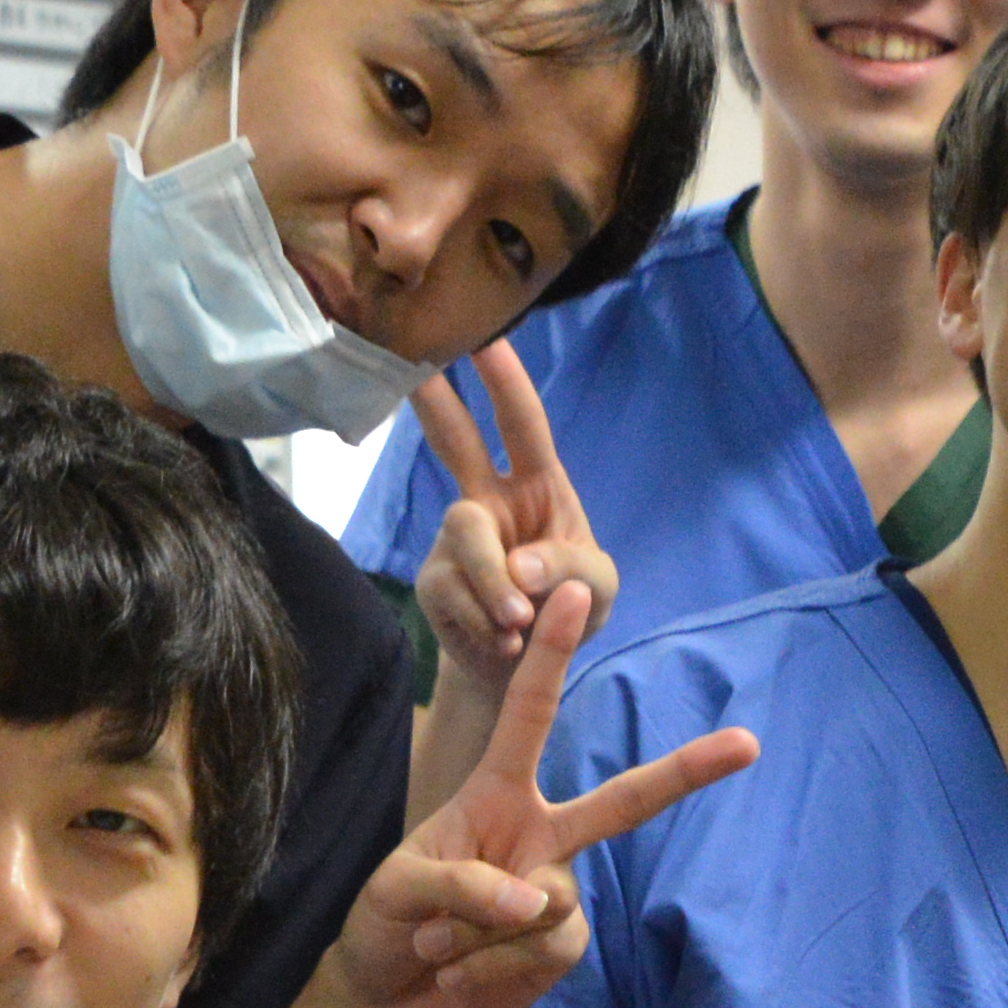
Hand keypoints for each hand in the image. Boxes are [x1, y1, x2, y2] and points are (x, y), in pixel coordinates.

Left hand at [332, 577, 753, 1007]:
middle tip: (748, 742)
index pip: (530, 714)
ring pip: (544, 901)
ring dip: (474, 933)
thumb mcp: (399, 887)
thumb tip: (536, 903)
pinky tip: (456, 977)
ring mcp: (556, 891)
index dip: (551, 653)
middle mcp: (538, 834)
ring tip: (436, 946)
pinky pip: (542, 948)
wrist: (387, 1001)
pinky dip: (487, 969)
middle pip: (623, 800)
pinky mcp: (564, 946)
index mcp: (496, 793)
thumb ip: (462, 882)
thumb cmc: (387, 923)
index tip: (574, 591)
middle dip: (686, 770)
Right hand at [402, 349, 622, 808]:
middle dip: (435, 401)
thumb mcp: (596, 588)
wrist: (526, 669)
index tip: (486, 338)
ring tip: (519, 622)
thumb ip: (571, 571)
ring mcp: (457, 539)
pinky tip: (504, 641)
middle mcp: (489, 500)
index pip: (521, 425)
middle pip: (455, 441)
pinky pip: (453, 590)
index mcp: (538, 485)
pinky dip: (486, 621)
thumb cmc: (569, 607)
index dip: (505, 383)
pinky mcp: (435, 580)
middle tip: (411, 362)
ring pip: (464, 535)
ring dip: (496, 581)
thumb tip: (519, 566)